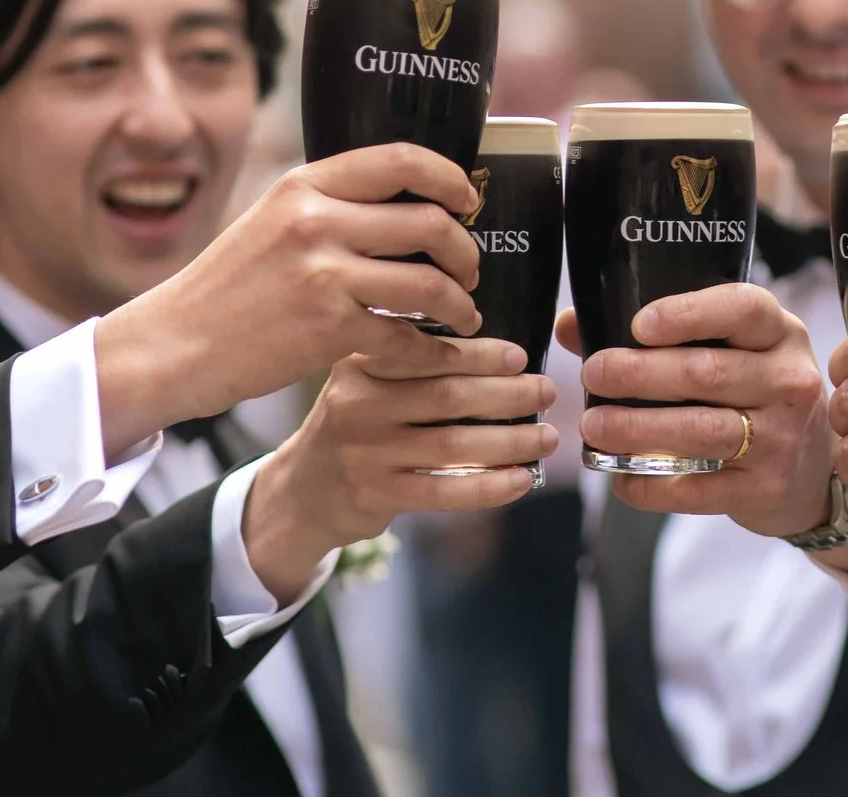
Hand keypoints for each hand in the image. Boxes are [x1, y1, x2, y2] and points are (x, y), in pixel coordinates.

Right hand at [94, 143, 485, 455]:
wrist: (176, 343)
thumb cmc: (228, 286)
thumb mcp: (272, 220)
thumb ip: (329, 204)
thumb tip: (405, 199)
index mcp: (305, 185)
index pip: (402, 160)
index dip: (450, 178)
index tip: (468, 201)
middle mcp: (316, 221)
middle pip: (430, 221)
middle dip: (465, 251)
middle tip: (469, 272)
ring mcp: (323, 274)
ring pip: (430, 282)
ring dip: (460, 302)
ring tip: (464, 315)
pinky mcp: (328, 328)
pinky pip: (406, 335)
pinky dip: (428, 347)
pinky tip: (429, 350)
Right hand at [244, 335, 554, 601]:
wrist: (301, 489)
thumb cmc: (353, 426)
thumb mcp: (365, 380)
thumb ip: (412, 362)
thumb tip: (499, 352)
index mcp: (360, 364)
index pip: (428, 353)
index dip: (479, 353)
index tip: (520, 356)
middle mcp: (359, 404)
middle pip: (447, 396)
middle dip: (507, 394)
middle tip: (547, 391)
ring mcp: (367, 453)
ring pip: (453, 445)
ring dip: (510, 441)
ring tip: (547, 437)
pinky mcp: (376, 495)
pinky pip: (444, 492)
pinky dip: (488, 487)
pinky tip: (520, 479)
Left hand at [557, 284, 834, 538]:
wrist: (814, 472)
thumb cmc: (755, 395)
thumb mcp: (732, 351)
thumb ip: (659, 334)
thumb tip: (572, 323)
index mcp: (780, 333)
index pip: (743, 309)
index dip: (688, 314)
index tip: (638, 324)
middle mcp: (789, 381)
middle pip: (708, 372)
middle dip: (640, 373)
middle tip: (592, 374)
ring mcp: (783, 438)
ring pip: (701, 430)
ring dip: (638, 429)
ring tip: (592, 427)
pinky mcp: (766, 487)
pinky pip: (701, 489)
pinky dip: (653, 486)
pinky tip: (620, 479)